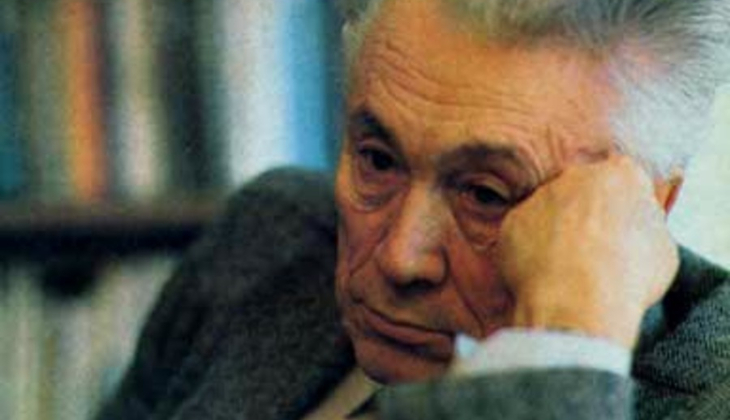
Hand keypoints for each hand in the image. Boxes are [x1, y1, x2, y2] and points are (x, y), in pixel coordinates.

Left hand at [497, 156, 678, 348]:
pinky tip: (544, 275)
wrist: (578, 301)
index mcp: (621, 175)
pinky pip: (523, 234)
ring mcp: (540, 197)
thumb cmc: (627, 277)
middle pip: (582, 191)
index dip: (622, 209)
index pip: (623, 181)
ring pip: (549, 212)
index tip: (622, 231)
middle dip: (586, 216)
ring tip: (568, 271)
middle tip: (594, 253)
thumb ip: (645, 226)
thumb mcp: (662, 249)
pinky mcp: (513, 221)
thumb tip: (635, 231)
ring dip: (556, 234)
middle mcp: (576, 176)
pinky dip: (531, 252)